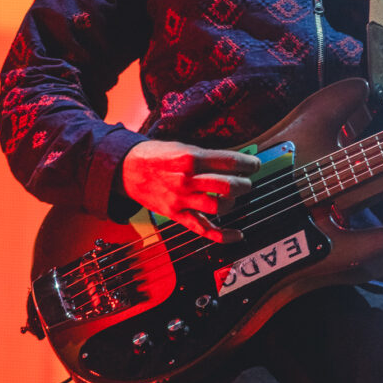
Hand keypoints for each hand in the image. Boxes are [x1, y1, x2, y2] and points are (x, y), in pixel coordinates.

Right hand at [121, 140, 260, 240]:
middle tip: (246, 182)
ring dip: (233, 202)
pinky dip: (223, 235)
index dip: (249, 164)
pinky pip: (203, 229)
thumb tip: (235, 161)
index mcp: (191, 158)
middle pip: (228, 185)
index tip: (255, 165)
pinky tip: (237, 234)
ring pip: (219, 207)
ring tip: (234, 197)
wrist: (126, 169)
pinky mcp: (177, 215)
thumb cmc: (156, 156)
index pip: (230, 162)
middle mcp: (187, 180)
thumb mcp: (182, 147)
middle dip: (244, 184)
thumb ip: (207, 156)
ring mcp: (182, 199)